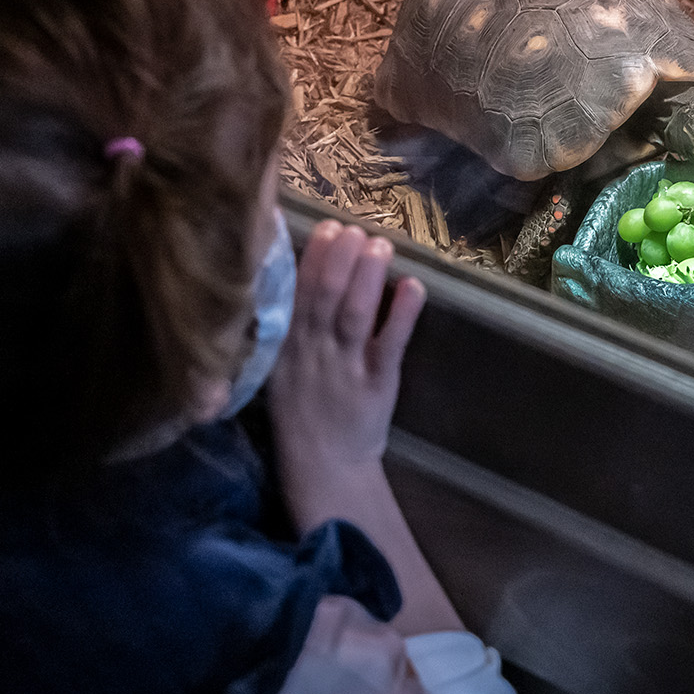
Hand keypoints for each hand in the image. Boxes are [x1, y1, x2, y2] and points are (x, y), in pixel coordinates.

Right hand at [270, 222, 424, 496]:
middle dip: (340, 258)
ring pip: (355, 316)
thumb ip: (288, 327)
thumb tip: (300, 271)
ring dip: (367, 277)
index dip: (312, 258)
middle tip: (354, 228)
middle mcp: (313, 354)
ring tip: (380, 245)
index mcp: (285, 348)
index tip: (327, 226)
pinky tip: (413, 286)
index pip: (295, 295)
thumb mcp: (279, 369)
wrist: (324, 468)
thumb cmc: (303, 411)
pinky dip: (402, 315)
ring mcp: (345, 369)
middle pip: (324, 298)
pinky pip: (390, 346)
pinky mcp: (377, 385)